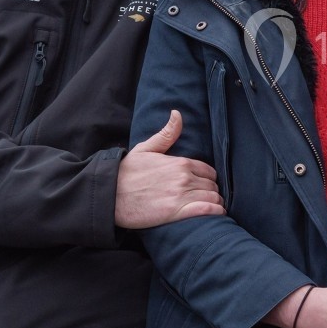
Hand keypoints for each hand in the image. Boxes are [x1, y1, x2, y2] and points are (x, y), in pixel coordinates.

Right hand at [115, 110, 222, 227]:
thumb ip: (167, 134)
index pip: (209, 171)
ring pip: (213, 198)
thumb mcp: (146, 148)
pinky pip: (207, 210)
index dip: (208, 179)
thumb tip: (177, 113)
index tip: (203, 185)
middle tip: (205, 198)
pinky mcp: (177, 212)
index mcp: (180, 162)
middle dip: (211, 191)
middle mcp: (184, 177)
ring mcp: (181, 194)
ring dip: (215, 203)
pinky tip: (216, 214)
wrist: (110, 195)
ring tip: (212, 208)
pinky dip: (215, 211)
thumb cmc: (126, 172)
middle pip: (212, 185)